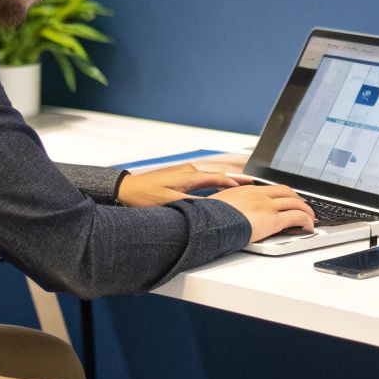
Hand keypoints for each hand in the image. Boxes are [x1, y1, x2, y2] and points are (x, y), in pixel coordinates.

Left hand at [117, 164, 251, 206]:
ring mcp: (184, 173)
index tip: (250, 187)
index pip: (219, 178)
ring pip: (210, 178)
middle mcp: (189, 171)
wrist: (126, 190)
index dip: (235, 183)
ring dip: (225, 182)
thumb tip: (211, 208)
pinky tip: (218, 189)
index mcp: (189, 176)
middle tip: (252, 184)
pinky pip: (202, 180)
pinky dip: (214, 183)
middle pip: (218, 176)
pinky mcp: (179, 177)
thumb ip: (192, 204)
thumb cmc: (144, 197)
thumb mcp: (170, 203)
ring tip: (240, 187)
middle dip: (235, 180)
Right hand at [208, 183, 316, 241]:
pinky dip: (306, 221)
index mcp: (245, 191)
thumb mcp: (217, 206)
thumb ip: (227, 206)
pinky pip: (297, 217)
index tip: (287, 199)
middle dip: (298, 199)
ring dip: (306, 210)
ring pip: (295, 203)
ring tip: (311, 219)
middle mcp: (258, 195)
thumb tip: (224, 212)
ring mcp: (266, 206)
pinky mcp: (273, 219)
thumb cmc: (209, 219)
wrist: (208, 224)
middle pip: (286, 192)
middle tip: (303, 207)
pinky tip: (308, 227)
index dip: (282, 194)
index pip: (270, 188)